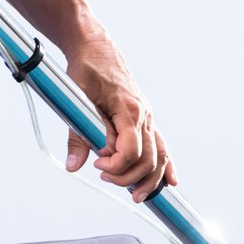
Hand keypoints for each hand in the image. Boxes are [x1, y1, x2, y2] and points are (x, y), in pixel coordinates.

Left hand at [62, 32, 177, 202]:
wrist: (94, 47)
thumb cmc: (86, 70)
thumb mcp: (76, 100)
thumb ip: (77, 136)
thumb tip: (73, 166)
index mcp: (129, 109)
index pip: (131, 151)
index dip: (115, 166)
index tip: (97, 167)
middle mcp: (144, 114)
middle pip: (148, 159)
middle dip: (129, 177)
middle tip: (105, 179)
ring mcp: (147, 117)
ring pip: (159, 156)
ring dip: (150, 179)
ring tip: (137, 196)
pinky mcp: (145, 119)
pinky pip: (161, 145)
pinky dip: (166, 165)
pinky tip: (170, 182)